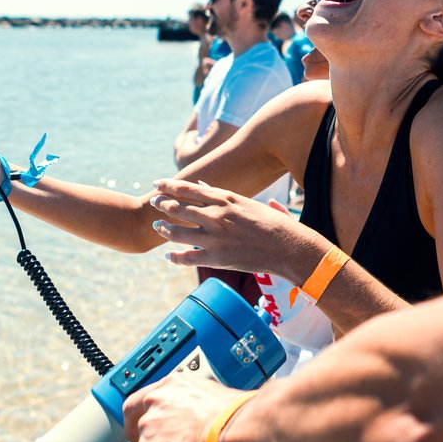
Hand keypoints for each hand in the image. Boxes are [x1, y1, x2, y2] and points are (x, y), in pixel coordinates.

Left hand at [122, 371, 246, 441]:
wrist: (240, 429)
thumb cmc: (238, 414)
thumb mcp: (213, 396)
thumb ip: (198, 403)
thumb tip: (206, 418)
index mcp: (171, 384)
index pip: (141, 399)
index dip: (142, 416)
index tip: (149, 427)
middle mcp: (155, 402)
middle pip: (137, 425)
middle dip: (146, 439)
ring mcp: (150, 429)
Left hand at [149, 179, 331, 283]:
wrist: (288, 248)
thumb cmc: (273, 223)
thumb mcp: (248, 203)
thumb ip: (224, 195)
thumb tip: (204, 186)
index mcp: (225, 199)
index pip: (188, 189)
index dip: (169, 185)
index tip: (157, 183)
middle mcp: (216, 216)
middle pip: (178, 208)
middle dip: (161, 204)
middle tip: (154, 202)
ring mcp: (214, 237)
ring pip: (176, 232)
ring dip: (164, 228)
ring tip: (157, 227)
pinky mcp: (217, 258)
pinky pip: (186, 258)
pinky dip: (174, 257)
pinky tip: (169, 256)